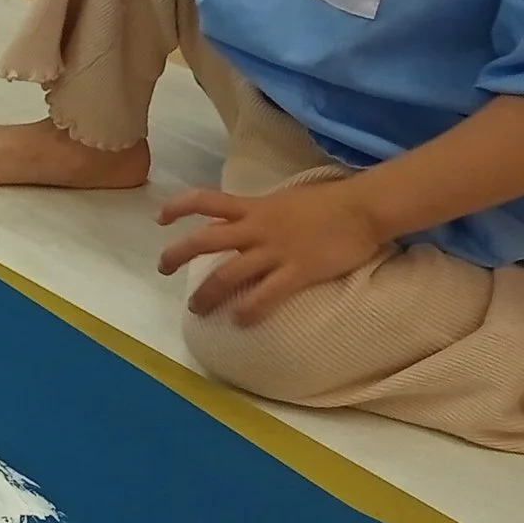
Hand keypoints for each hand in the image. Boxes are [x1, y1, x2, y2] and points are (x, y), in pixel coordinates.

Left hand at [157, 179, 388, 323]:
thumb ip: (260, 211)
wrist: (363, 208)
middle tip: (163, 269)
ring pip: (227, 274)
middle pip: (204, 241)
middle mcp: (256, 228)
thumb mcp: (284, 199)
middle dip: (177, 255)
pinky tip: (240, 322)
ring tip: (196, 309)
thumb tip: (243, 220)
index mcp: (253, 207)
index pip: (205, 200)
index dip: (178, 207)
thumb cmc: (329, 202)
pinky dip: (248, 311)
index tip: (160, 218)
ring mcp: (275, 251)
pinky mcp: (296, 272)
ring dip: (206, 294)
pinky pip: (265, 296)